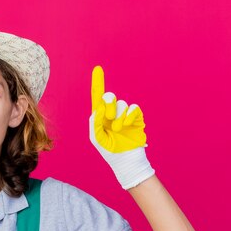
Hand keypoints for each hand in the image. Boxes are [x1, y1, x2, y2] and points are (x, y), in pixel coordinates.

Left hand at [88, 66, 154, 189]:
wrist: (126, 161)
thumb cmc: (109, 151)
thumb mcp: (97, 138)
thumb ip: (95, 122)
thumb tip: (98, 108)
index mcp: (100, 116)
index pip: (98, 97)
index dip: (98, 83)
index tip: (97, 69)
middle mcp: (112, 113)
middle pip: (109, 97)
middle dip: (108, 104)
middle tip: (108, 117)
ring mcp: (124, 115)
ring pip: (121, 104)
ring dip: (118, 116)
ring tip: (118, 129)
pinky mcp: (136, 118)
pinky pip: (133, 108)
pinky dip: (129, 115)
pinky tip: (126, 125)